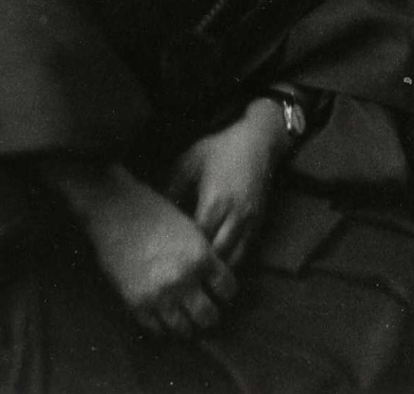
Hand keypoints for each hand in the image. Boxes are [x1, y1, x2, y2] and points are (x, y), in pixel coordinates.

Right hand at [51, 162, 236, 337]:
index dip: (226, 291)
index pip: (227, 289)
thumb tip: (215, 279)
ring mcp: (159, 295)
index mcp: (201, 257)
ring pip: (185, 330)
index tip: (221, 292)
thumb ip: (205, 255)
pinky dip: (164, 326)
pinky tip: (166, 316)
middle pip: (209, 317)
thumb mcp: (190, 229)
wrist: (116, 209)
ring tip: (186, 318)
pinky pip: (158, 330)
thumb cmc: (154, 212)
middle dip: (211, 314)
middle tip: (206, 310)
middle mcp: (183, 280)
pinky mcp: (137, 304)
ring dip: (188, 325)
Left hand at [167, 97, 289, 268]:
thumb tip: (156, 213)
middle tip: (181, 271)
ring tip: (198, 272)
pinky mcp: (258, 224)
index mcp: (214, 201)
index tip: (167, 256)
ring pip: (233, 260)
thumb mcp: (189, 162)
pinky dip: (230, 260)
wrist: (257, 141)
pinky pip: (244, 253)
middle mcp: (234, 217)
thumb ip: (172, 188)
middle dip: (199, 266)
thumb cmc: (219, 149)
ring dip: (216, 267)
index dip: (183, 252)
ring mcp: (249, 222)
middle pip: (216, 256)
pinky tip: (216, 262)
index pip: (197, 241)